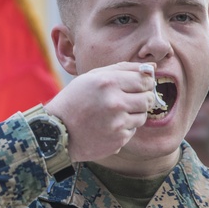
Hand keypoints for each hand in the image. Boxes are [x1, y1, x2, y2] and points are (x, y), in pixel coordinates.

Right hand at [43, 61, 158, 161]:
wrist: (56, 131)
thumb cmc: (74, 100)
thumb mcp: (92, 77)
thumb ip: (123, 69)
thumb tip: (152, 67)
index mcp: (108, 83)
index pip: (146, 79)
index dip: (144, 82)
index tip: (137, 85)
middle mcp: (115, 103)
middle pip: (148, 98)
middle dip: (141, 98)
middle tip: (126, 100)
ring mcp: (117, 123)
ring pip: (142, 116)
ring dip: (132, 114)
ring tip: (113, 114)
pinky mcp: (118, 140)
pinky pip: (132, 131)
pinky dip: (123, 128)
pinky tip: (107, 126)